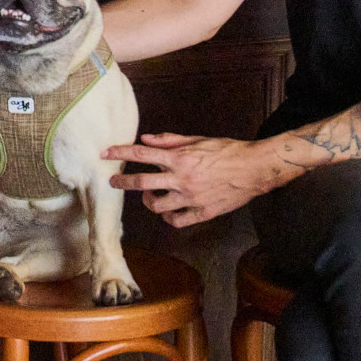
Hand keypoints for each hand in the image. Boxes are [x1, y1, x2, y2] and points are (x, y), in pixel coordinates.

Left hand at [104, 132, 298, 227]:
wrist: (255, 169)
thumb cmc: (227, 151)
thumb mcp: (197, 139)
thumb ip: (169, 140)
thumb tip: (145, 139)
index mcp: (180, 158)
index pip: (142, 155)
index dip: (120, 153)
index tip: (105, 153)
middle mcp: (182, 179)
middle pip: (142, 183)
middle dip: (123, 182)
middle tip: (113, 181)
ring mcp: (192, 198)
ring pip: (157, 206)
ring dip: (148, 202)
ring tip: (148, 197)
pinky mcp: (203, 212)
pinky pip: (177, 221)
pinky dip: (168, 217)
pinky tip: (168, 210)